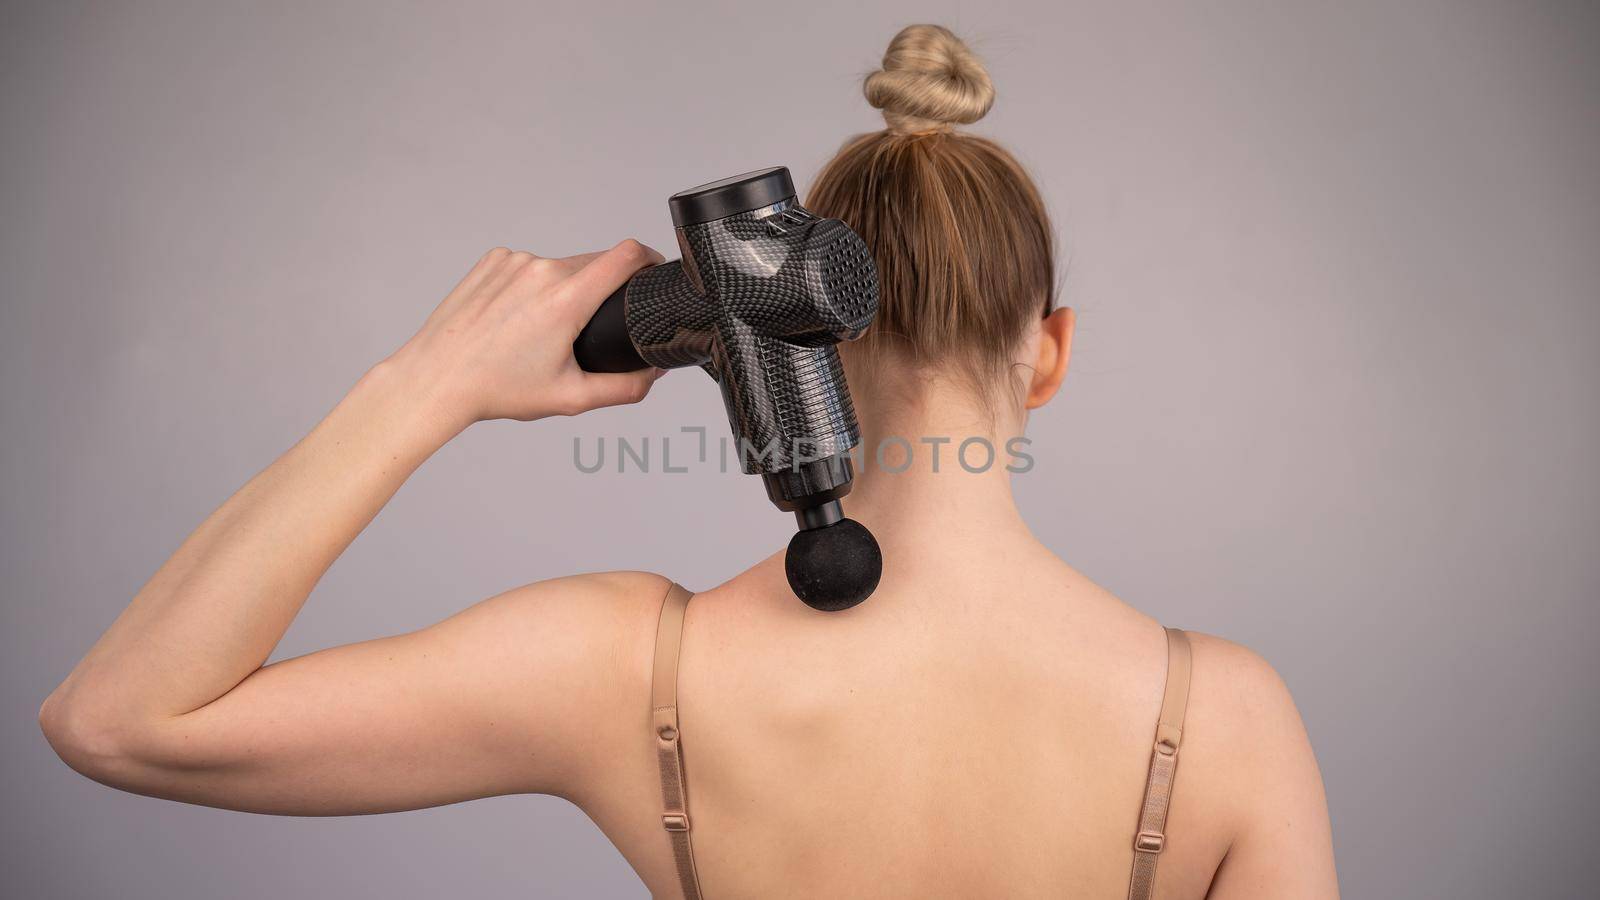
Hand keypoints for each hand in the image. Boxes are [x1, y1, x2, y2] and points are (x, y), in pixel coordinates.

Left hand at [388, 240, 667, 426]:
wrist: (437, 378)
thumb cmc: (496, 388)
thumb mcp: (571, 397)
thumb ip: (625, 387)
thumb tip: (655, 372)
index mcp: (566, 300)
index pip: (626, 255)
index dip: (650, 259)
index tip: (653, 272)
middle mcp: (541, 270)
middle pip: (595, 262)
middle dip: (603, 288)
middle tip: (589, 326)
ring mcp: (514, 261)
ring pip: (561, 265)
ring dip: (566, 287)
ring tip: (542, 327)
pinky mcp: (493, 260)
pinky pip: (530, 265)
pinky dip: (534, 285)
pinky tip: (517, 315)